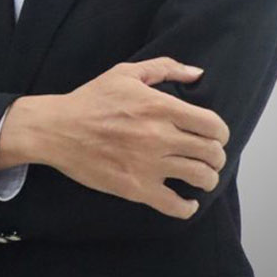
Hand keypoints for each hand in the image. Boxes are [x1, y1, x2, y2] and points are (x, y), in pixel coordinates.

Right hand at [0, 58, 230, 219]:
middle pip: (212, 153)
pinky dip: (188, 208)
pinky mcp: (135, 188)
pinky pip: (174, 205)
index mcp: (161, 107)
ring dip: (208, 179)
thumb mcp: (126, 73)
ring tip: (203, 178)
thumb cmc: (91, 100)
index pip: (213, 126)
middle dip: (217, 157)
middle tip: (211, 159)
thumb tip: (198, 73)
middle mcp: (160, 136)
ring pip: (200, 177)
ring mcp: (149, 164)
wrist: (55, 129)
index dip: (221, 134)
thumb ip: (165, 68)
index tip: (216, 138)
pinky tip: (188, 203)